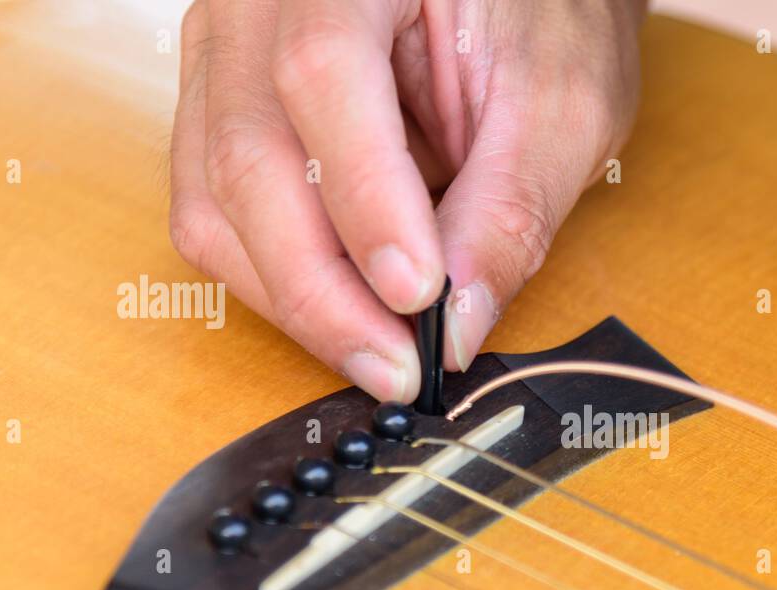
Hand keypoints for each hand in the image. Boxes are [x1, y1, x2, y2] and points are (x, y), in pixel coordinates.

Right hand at [169, 0, 644, 400]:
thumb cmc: (543, 14)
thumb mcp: (561, 102)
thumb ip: (508, 208)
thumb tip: (457, 329)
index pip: (324, 75)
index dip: (366, 199)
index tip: (419, 298)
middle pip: (249, 152)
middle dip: (322, 286)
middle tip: (396, 366)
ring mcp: (226, 52)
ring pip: (216, 200)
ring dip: (295, 297)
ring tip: (379, 351)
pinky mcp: (222, 107)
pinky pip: (216, 212)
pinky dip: (276, 277)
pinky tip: (345, 310)